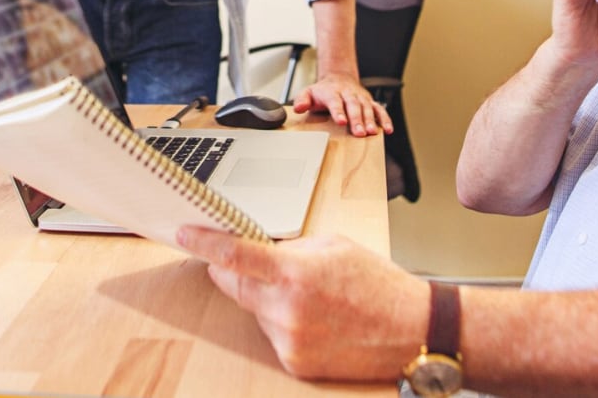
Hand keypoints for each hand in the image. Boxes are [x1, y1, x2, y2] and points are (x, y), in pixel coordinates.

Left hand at [177, 226, 425, 381]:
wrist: (412, 330)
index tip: (185, 234)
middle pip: (235, 286)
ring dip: (266, 298)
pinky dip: (282, 322)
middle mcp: (286, 310)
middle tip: (234, 260)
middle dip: (231, 271)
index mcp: (295, 272)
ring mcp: (288, 340)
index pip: (235, 255)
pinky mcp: (294, 363)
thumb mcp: (333, 246)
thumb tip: (258, 250)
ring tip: (309, 295)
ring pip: (255, 310)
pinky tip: (314, 318)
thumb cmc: (378, 284)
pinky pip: (272, 334)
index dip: (204, 243)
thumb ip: (290, 248)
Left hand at [292, 74, 392, 136]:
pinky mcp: (369, 102)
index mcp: (332, 92)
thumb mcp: (308, 92)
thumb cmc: (322, 91)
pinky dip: (385, 119)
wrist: (338, 77)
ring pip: (367, 108)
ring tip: (372, 132)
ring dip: (370, 120)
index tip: (341, 121)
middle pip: (353, 106)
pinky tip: (388, 129)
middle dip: (357, 119)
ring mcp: (360, 97)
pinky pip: (379, 109)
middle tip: (359, 133)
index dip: (338, 111)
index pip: (335, 101)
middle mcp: (348, 94)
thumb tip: (298, 108)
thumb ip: (302, 100)